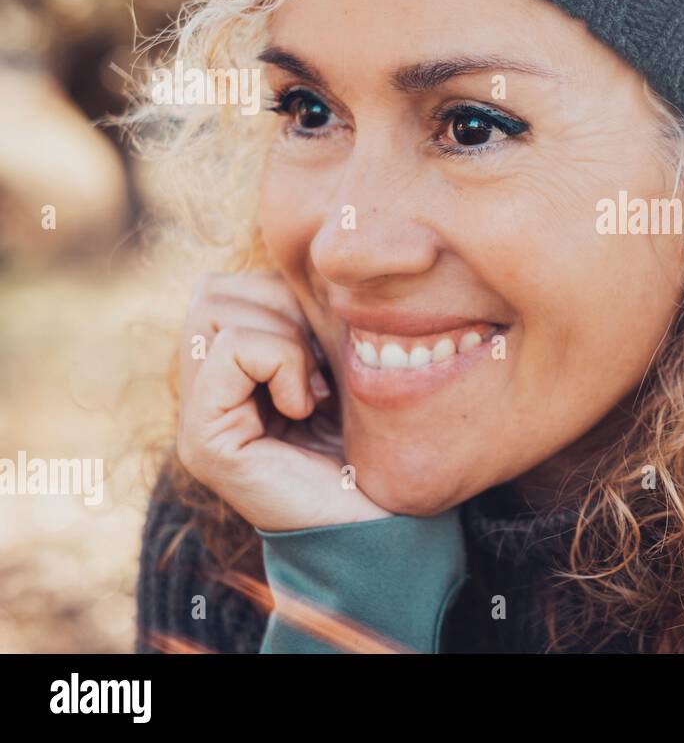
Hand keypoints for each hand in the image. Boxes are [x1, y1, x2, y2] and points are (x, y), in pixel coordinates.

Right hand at [176, 271, 391, 531]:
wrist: (382, 527)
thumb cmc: (375, 446)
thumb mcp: (342, 364)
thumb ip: (309, 322)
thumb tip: (317, 257)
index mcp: (232, 374)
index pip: (227, 286)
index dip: (285, 297)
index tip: (329, 348)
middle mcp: (203, 394)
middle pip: (213, 290)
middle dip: (281, 309)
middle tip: (322, 365)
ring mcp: (198, 419)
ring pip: (214, 309)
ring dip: (282, 335)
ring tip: (314, 388)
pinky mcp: (205, 441)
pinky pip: (229, 351)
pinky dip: (279, 362)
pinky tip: (306, 406)